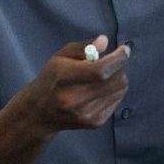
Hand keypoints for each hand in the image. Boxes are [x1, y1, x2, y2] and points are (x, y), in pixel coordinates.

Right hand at [6, 37, 130, 135]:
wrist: (40, 112)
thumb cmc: (51, 79)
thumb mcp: (60, 57)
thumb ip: (83, 46)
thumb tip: (104, 41)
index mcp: (66, 79)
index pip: (100, 71)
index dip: (118, 59)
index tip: (124, 50)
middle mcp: (76, 99)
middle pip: (115, 81)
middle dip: (119, 67)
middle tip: (112, 62)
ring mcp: (87, 114)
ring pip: (120, 90)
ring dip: (118, 78)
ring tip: (104, 76)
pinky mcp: (95, 122)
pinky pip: (117, 101)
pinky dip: (114, 91)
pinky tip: (101, 89)